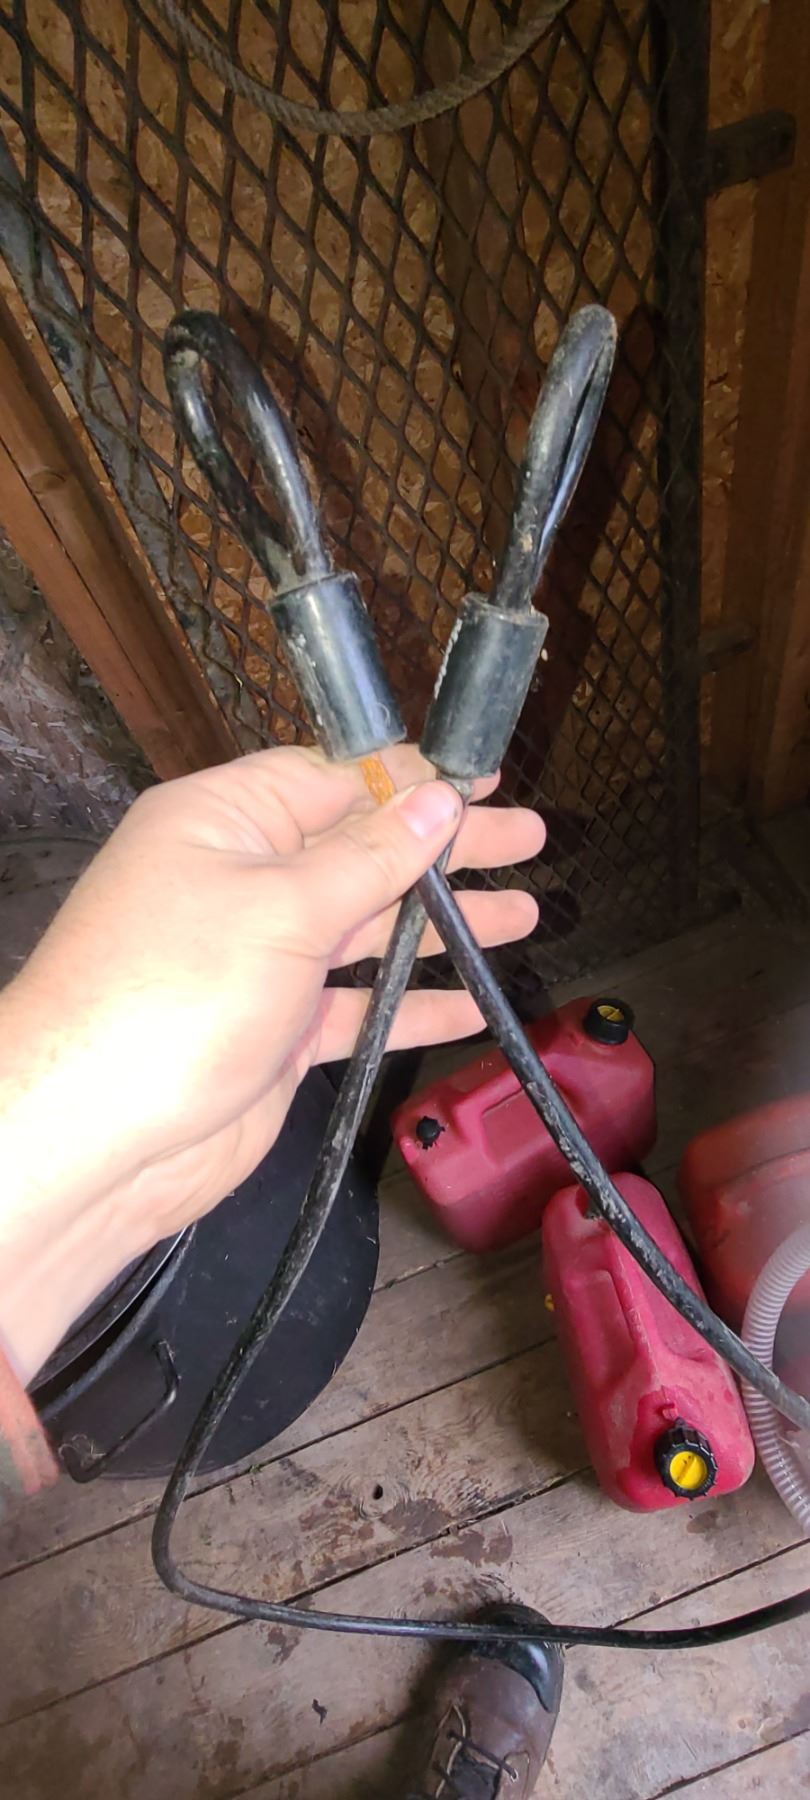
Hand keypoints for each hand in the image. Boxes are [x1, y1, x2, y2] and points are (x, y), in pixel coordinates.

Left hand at [0, 744, 543, 1380]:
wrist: (97, 1137)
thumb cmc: (172, 995)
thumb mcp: (283, 908)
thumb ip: (371, 858)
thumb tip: (437, 799)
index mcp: (222, 821)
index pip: (331, 779)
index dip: (411, 780)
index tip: (485, 780)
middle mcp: (239, 880)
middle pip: (360, 851)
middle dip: (444, 851)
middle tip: (530, 842)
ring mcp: (258, 958)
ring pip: (366, 929)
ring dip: (442, 927)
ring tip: (524, 914)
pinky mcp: (274, 1030)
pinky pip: (357, 1005)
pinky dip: (412, 1004)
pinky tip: (474, 1004)